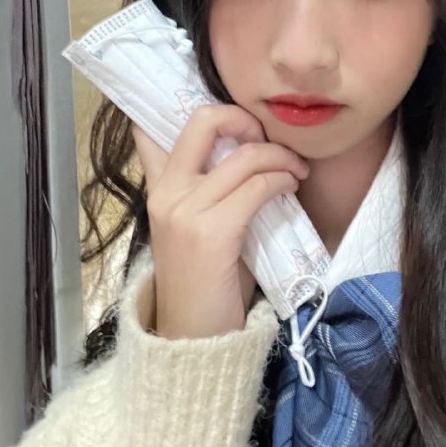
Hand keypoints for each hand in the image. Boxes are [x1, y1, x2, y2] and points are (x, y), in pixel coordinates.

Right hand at [132, 104, 308, 338]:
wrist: (194, 338)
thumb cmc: (204, 281)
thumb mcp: (199, 228)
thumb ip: (207, 190)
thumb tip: (243, 153)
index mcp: (158, 189)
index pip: (150, 131)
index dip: (180, 107)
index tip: (226, 114)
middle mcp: (166, 192)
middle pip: (203, 121)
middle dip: (242, 117)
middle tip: (264, 135)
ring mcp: (185, 209)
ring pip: (246, 155)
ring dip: (281, 156)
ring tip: (294, 169)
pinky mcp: (212, 231)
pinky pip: (259, 185)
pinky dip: (283, 179)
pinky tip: (291, 186)